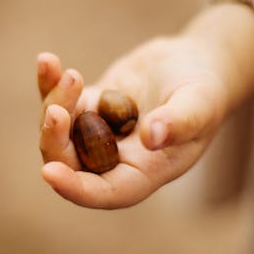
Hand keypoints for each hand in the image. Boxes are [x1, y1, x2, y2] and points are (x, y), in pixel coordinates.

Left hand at [37, 37, 227, 208]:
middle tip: (57, 110)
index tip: (49, 172)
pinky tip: (47, 61)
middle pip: (70, 163)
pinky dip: (49, 83)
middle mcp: (115, 159)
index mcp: (143, 172)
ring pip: (58, 131)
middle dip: (56, 140)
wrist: (196, 63)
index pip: (104, 192)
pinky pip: (59, 100)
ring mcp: (98, 132)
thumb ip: (180, 121)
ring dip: (54, 103)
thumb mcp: (201, 104)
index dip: (74, 188)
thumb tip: (151, 137)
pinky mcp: (89, 105)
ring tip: (70, 74)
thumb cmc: (206, 91)